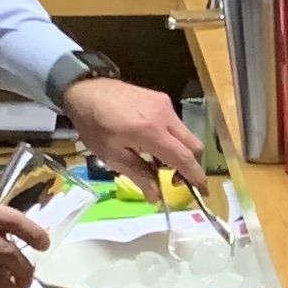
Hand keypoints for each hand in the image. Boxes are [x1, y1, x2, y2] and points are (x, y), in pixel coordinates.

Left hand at [58, 77, 206, 202]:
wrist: (85, 89)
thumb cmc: (94, 125)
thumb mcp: (112, 156)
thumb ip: (138, 175)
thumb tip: (156, 198)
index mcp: (152, 132)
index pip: (184, 158)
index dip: (196, 177)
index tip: (203, 193)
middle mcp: (164, 116)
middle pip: (193, 145)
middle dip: (190, 166)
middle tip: (173, 179)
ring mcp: (164, 104)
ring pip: (185, 134)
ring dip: (179, 151)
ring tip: (157, 161)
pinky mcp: (160, 98)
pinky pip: (175, 122)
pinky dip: (171, 137)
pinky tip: (152, 143)